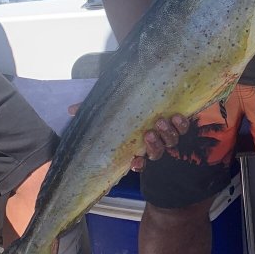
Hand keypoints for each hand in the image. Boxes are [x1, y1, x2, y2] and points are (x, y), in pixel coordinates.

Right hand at [67, 104, 190, 170]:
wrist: (156, 88)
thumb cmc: (127, 105)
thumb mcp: (108, 108)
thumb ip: (91, 110)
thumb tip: (70, 109)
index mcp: (137, 144)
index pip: (138, 162)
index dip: (137, 164)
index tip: (135, 161)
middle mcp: (154, 142)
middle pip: (157, 152)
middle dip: (154, 145)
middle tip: (149, 133)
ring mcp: (168, 134)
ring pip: (171, 142)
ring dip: (168, 134)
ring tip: (162, 121)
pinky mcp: (180, 123)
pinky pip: (184, 129)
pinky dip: (181, 124)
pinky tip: (177, 116)